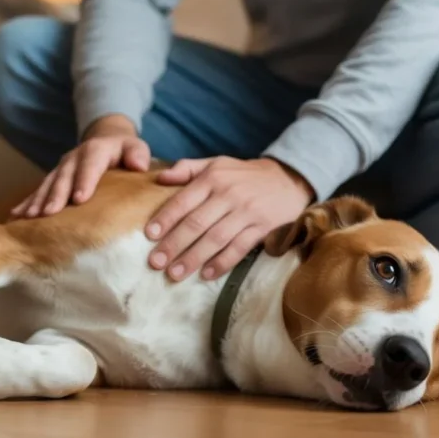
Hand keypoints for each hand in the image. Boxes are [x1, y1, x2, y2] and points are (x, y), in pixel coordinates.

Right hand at [12, 115, 150, 217]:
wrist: (105, 138)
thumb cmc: (125, 150)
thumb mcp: (136, 146)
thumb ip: (137, 154)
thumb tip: (138, 166)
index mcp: (95, 150)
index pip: (90, 165)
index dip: (84, 180)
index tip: (80, 199)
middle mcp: (74, 157)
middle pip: (64, 177)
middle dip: (56, 195)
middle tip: (49, 213)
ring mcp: (61, 168)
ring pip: (48, 184)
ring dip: (38, 201)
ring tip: (29, 218)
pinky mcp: (54, 177)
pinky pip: (38, 190)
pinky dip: (27, 202)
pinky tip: (16, 216)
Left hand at [145, 157, 314, 280]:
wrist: (289, 179)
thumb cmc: (244, 175)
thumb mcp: (217, 163)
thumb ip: (187, 169)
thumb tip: (160, 178)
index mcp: (213, 178)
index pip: (184, 200)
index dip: (166, 218)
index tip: (149, 235)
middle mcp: (229, 195)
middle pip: (197, 223)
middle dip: (174, 244)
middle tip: (156, 262)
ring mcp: (246, 213)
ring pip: (215, 239)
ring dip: (194, 258)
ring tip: (175, 274)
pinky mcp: (262, 228)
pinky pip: (239, 248)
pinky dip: (222, 263)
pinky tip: (206, 274)